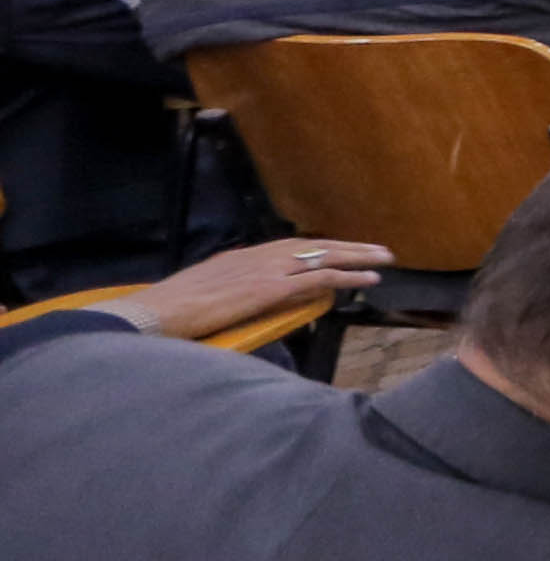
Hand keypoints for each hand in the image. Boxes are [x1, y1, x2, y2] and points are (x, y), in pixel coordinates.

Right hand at [100, 238, 389, 338]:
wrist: (153, 314)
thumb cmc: (169, 312)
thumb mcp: (205, 295)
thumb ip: (231, 293)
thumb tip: (249, 301)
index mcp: (240, 258)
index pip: (289, 248)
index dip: (319, 249)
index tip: (342, 249)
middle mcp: (256, 258)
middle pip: (313, 246)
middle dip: (348, 247)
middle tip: (378, 250)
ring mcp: (264, 271)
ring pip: (323, 257)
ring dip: (357, 256)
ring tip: (385, 259)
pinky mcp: (269, 289)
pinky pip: (317, 278)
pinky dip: (347, 276)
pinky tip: (369, 279)